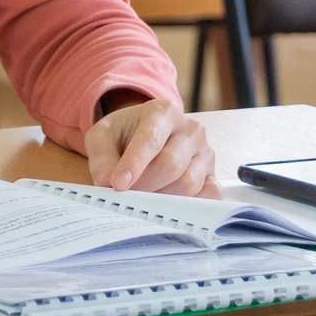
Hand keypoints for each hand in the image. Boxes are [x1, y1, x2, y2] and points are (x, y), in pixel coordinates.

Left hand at [85, 97, 218, 196]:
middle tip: (125, 194)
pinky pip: (209, 195)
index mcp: (163, 111)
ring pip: (188, 183)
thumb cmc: (123, 135)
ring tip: (142, 195)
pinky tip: (167, 201)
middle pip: (171, 165)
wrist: (142, 134)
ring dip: (161, 197)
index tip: (118, 184)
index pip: (151, 139)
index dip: (134, 164)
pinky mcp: (214, 174)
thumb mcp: (102, 137)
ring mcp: (206, 153)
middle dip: (144, 184)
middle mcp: (191, 129)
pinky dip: (188, 204)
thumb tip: (106, 182)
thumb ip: (102, 158)